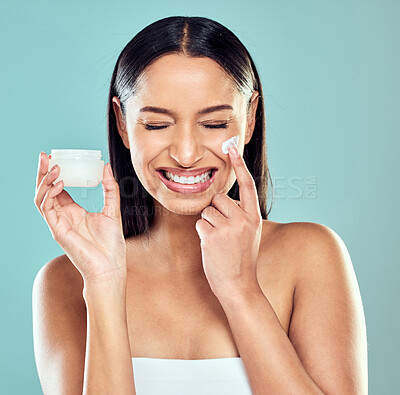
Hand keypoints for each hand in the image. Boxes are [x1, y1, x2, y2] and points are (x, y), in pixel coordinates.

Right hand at [34, 152, 126, 283]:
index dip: (55, 173)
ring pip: (42, 197)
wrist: (110, 266)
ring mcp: (58, 223)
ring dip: (44, 181)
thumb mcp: (112, 210)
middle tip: (45, 155)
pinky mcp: (57, 230)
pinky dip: (49, 195)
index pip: (59, 188)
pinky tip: (59, 184)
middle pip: (46, 190)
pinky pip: (46, 209)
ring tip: (53, 166)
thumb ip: (109, 189)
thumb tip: (106, 167)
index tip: (57, 157)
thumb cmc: (111, 243)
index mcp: (74, 211)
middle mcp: (63, 216)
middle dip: (43, 172)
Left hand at [195, 144, 262, 300]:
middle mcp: (243, 219)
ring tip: (219, 241)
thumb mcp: (250, 233)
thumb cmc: (241, 258)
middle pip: (219, 198)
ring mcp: (228, 228)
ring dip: (208, 224)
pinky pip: (199, 223)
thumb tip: (223, 199)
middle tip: (224, 232)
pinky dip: (202, 233)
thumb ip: (241, 214)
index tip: (231, 147)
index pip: (247, 185)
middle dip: (216, 211)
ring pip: (207, 210)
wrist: (239, 285)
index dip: (239, 165)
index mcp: (254, 217)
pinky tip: (212, 246)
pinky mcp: (212, 236)